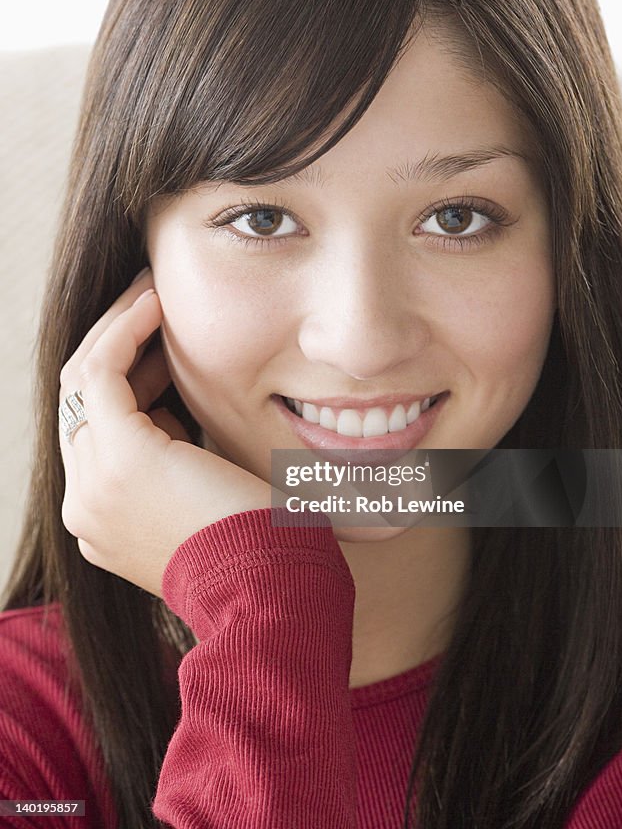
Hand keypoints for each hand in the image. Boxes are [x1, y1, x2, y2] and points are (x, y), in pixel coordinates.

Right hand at [58, 268, 276, 596]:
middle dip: (117, 348)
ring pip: (83, 382)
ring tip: (154, 295)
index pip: (99, 432)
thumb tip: (183, 415)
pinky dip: (126, 331)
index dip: (131, 383)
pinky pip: (101, 371)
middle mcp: (85, 505)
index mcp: (106, 521)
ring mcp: (92, 484)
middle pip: (82, 404)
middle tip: (152, 306)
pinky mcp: (117, 457)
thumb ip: (184, 463)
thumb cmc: (263, 550)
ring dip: (118, 330)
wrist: (271, 595)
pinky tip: (156, 303)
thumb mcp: (210, 499)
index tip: (168, 349)